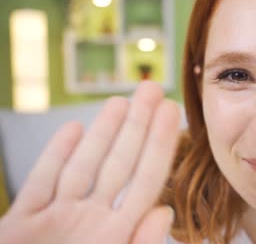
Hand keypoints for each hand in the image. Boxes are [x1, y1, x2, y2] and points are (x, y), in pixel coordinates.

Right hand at [0, 81, 180, 243]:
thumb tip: (164, 213)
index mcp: (115, 236)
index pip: (146, 181)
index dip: (159, 143)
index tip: (172, 109)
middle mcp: (90, 223)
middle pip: (118, 165)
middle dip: (136, 125)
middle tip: (151, 89)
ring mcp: (56, 220)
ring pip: (82, 168)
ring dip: (100, 133)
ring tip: (119, 101)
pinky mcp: (21, 224)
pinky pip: (40, 183)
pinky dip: (54, 155)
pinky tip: (72, 128)